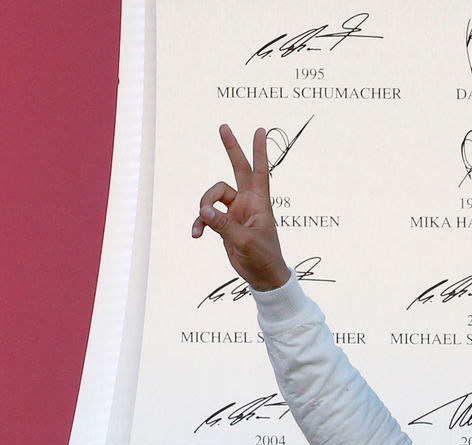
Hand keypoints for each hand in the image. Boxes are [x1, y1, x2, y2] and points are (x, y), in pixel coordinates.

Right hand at [191, 125, 290, 290]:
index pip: (260, 171)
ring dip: (203, 208)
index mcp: (259, 202)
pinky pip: (206, 216)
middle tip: (224, 127)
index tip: (259, 130)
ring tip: (200, 225)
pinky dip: (199, 223)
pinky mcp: (224, 224)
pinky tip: (195, 234)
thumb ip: (223, 225)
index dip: (259, 151)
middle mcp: (247, 202)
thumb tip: (203, 211)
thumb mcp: (244, 241)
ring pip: (213, 196)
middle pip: (237, 169)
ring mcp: (235, 211)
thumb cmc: (262, 257)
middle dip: (231, 149)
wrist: (262, 276)